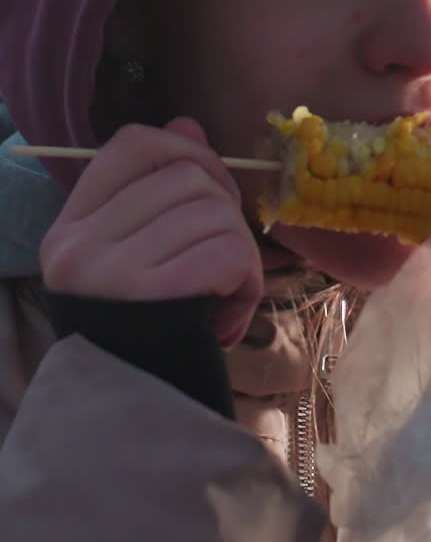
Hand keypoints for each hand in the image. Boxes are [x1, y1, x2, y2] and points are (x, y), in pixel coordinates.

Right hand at [39, 117, 262, 347]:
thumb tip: (187, 124)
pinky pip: (229, 253)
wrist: (137, 418)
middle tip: (224, 259)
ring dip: (242, 253)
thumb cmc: (146, 330)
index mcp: (71, 226)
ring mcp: (111, 273)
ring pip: (216, 214)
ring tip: (224, 293)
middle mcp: (80, 244)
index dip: (185, 150)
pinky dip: (248, 280)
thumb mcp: (141, 255)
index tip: (210, 186)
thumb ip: (160, 188)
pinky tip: (229, 312)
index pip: (131, 146)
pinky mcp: (153, 302)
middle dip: (227, 213)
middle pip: (189, 178)